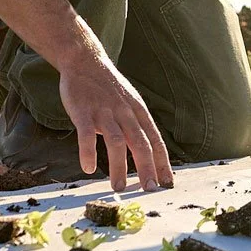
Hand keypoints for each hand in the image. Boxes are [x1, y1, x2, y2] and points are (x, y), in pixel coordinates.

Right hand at [58, 54, 174, 192]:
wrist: (85, 60)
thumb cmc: (108, 88)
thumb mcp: (129, 104)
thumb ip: (134, 127)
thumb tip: (144, 154)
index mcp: (138, 112)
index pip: (155, 140)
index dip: (162, 162)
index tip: (167, 182)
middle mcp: (125, 112)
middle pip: (140, 142)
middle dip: (147, 167)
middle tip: (149, 189)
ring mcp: (104, 111)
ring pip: (116, 141)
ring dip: (119, 166)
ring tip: (118, 187)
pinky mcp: (83, 111)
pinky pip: (86, 134)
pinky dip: (88, 152)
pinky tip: (88, 168)